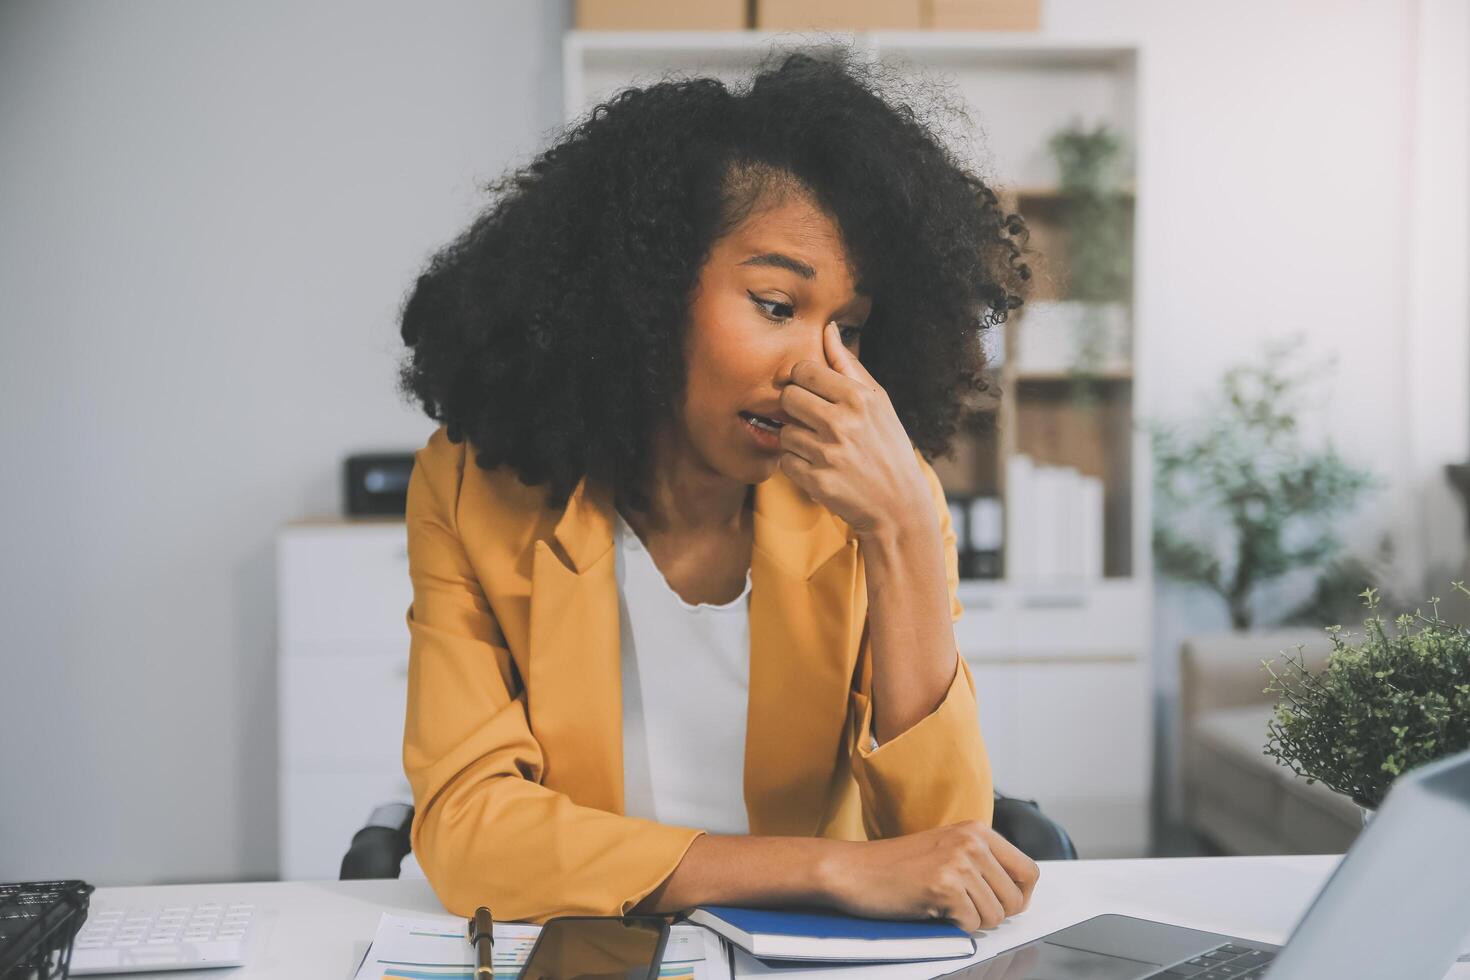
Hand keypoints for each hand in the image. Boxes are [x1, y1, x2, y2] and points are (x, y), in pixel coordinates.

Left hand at [777, 322, 933, 538]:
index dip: (802, 381)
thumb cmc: (887, 446)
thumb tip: (827, 329)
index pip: (803, 370)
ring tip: (821, 448)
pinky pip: (785, 462)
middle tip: (813, 421)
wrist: (898, 506)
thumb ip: (848, 366)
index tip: (812, 393)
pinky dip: (797, 466)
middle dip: (796, 409)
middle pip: (788, 397)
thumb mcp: (877, 402)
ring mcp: (829, 453)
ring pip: (785, 432)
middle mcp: (843, 423)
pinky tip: (819, 468)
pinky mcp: (817, 481)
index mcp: (858, 398)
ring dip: (797, 440)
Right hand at [819, 821, 1040, 931]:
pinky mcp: (945, 886)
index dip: (1020, 896)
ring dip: (972, 920)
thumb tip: (1019, 892)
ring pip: (996, 916)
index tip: (1002, 904)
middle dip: (996, 914)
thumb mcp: (945, 849)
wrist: (852, 870)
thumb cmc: (895, 866)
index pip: (1029, 871)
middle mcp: (973, 842)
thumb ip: (981, 860)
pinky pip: (972, 924)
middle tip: (965, 909)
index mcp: (977, 830)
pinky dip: (955, 926)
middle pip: (1017, 899)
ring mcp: (959, 862)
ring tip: (943, 905)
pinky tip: (931, 909)